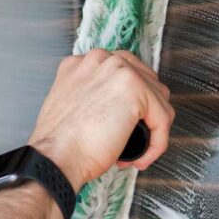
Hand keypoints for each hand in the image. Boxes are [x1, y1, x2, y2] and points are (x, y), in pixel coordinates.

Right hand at [28, 49, 175, 191]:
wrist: (56, 157)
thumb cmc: (59, 144)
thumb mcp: (69, 107)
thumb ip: (89, 96)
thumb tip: (115, 109)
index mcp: (81, 64)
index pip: (122, 74)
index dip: (129, 105)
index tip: (125, 126)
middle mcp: (100, 60)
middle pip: (145, 82)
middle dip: (146, 114)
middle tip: (135, 139)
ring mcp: (118, 70)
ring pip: (158, 100)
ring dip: (153, 129)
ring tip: (137, 151)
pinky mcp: (135, 88)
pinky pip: (162, 118)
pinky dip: (157, 144)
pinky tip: (140, 158)